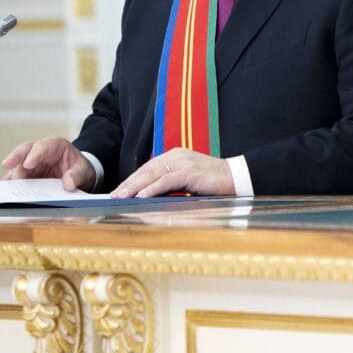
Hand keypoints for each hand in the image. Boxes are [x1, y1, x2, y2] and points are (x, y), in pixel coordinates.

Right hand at [1, 136, 95, 190]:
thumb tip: (69, 184)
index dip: (34, 154)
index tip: (28, 164)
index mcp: (55, 145)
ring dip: (11, 176)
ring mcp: (31, 165)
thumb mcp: (84, 171)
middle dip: (15, 158)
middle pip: (24, 151)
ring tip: (7, 187)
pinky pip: (15, 180)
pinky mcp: (26, 177)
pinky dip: (11, 187)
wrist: (78, 176)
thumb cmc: (79, 169)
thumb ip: (77, 175)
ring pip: (17, 167)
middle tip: (7, 167)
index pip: (43, 146)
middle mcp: (40, 152)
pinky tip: (7, 195)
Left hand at [111, 148, 234, 198]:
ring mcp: (184, 162)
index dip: (133, 179)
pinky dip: (153, 188)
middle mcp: (178, 155)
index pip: (149, 167)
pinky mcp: (191, 172)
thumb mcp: (189, 180)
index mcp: (176, 155)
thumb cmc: (215, 182)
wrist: (238, 177)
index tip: (119, 190)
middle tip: (114, 195)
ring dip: (135, 186)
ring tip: (122, 196)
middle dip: (129, 183)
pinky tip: (142, 196)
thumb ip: (172, 183)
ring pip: (153, 174)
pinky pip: (167, 180)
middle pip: (147, 169)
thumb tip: (151, 195)